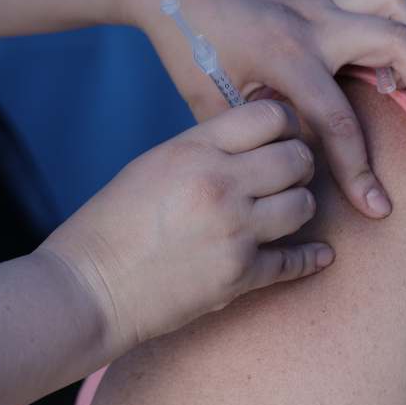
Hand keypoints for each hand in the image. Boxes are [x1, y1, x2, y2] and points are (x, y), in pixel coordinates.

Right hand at [39, 101, 331, 350]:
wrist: (89, 288)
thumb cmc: (111, 225)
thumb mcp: (153, 165)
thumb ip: (205, 150)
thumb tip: (255, 142)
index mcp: (194, 149)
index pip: (270, 116)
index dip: (285, 124)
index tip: (281, 137)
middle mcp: (220, 184)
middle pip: (297, 157)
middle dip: (298, 165)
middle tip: (288, 176)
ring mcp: (234, 231)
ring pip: (303, 205)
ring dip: (298, 208)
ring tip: (284, 212)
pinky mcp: (240, 276)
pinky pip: (294, 261)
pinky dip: (309, 259)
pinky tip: (316, 255)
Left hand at [124, 0, 405, 219]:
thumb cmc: (186, 43)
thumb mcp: (208, 103)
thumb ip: (250, 139)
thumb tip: (284, 178)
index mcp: (286, 56)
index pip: (338, 122)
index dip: (360, 172)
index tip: (376, 207)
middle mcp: (313, 20)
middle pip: (400, 45)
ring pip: (398, 2)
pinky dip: (395, 0)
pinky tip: (391, 33)